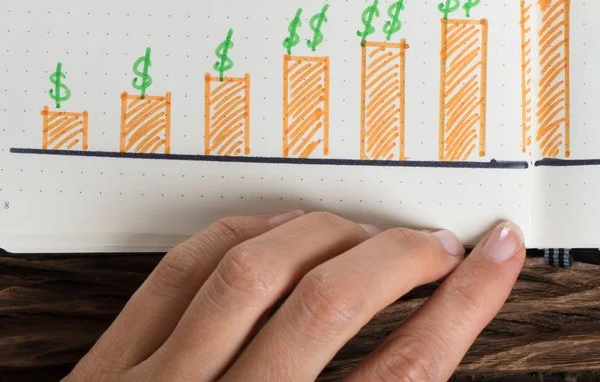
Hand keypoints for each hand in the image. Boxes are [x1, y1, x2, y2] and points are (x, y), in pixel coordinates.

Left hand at [69, 211, 524, 381]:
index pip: (400, 379)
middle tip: (441, 247)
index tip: (494, 263)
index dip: (462, 309)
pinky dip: (242, 236)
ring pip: (254, 272)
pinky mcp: (104, 372)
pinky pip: (180, 271)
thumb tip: (425, 352)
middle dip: (402, 258)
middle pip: (330, 309)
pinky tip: (281, 233)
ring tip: (369, 234)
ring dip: (328, 236)